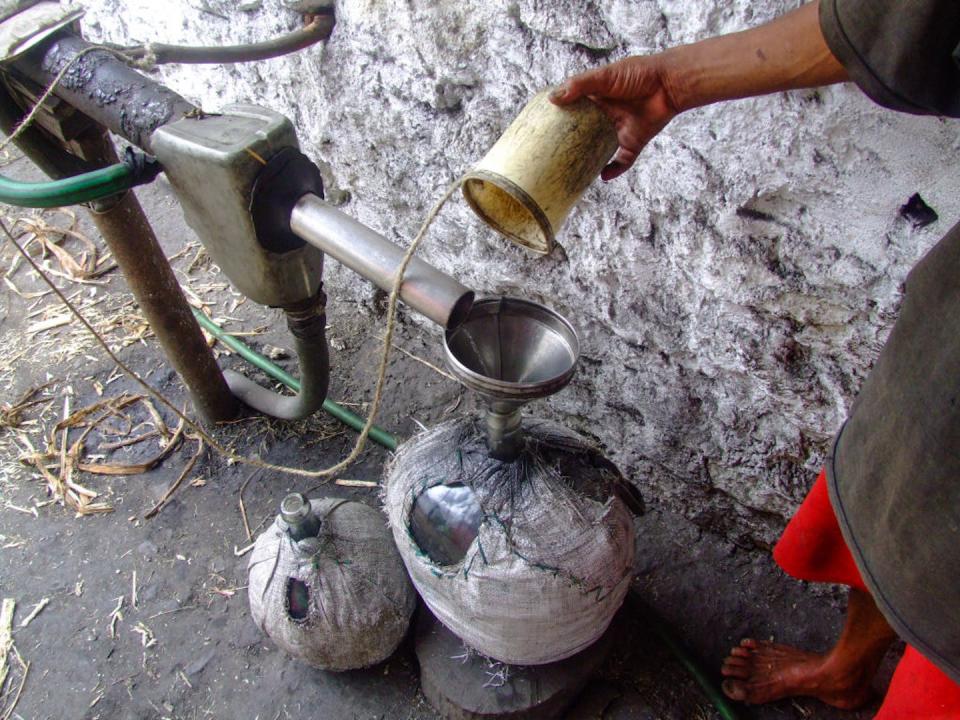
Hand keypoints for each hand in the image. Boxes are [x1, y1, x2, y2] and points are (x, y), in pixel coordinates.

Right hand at [550, 56, 680, 180]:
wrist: (669, 84)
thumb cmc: (638, 74)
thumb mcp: (605, 76)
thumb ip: (579, 85)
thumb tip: (552, 99)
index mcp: (597, 99)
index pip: (574, 111)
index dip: (560, 119)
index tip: (543, 129)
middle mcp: (606, 116)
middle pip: (584, 133)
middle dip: (571, 144)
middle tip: (553, 155)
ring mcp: (619, 131)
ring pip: (600, 150)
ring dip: (589, 160)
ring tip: (572, 171)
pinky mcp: (634, 142)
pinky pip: (622, 162)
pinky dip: (614, 170)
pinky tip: (603, 176)